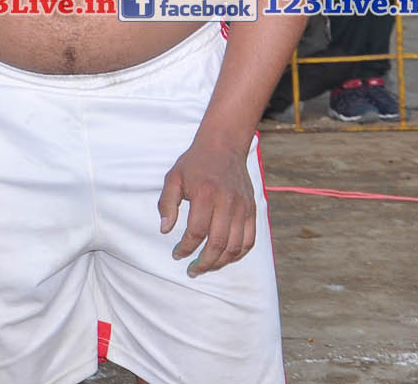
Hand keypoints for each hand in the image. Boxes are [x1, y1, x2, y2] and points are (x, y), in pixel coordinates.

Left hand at [157, 138, 257, 277]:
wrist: (223, 146)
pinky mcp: (252, 210)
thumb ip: (166, 204)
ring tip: (206, 267)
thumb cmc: (195, 163)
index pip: (196, 232)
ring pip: (235, 246)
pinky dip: (238, 254)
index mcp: (205, 194)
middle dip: (204, 263)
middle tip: (192, 270)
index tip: (177, 254)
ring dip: (220, 262)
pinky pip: (249, 240)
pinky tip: (225, 258)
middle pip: (218, 243)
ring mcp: (242, 207)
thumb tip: (165, 230)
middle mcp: (227, 203)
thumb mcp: (173, 177)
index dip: (186, 248)